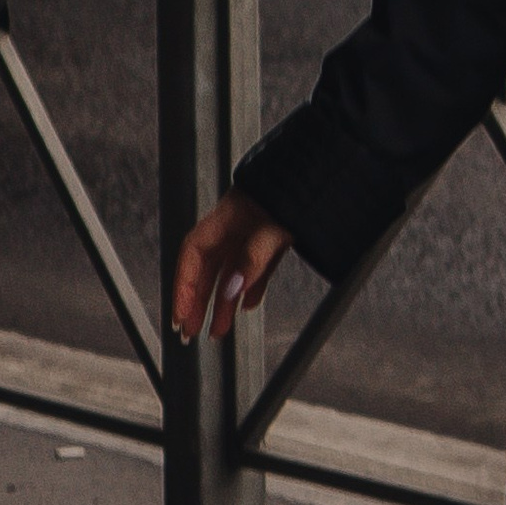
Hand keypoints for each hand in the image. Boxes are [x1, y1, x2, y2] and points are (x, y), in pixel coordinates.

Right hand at [171, 188, 291, 343]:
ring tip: (217, 332)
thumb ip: (252, 258)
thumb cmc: (293, 188)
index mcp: (227, 217)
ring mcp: (255, 231)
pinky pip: (256, 267)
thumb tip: (232, 290)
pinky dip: (250, 287)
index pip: (193, 254)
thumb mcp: (273, 226)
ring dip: (223, 302)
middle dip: (197, 301)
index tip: (180, 315)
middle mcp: (236, 225)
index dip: (183, 286)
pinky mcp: (274, 237)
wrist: (324, 172)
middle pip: (208, 267)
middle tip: (190, 332)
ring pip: (231, 271)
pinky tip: (248, 305)